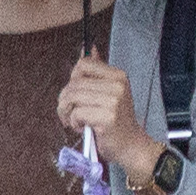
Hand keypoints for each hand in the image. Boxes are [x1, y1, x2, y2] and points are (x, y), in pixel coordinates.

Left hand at [60, 52, 161, 185]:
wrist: (130, 146)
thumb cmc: (116, 122)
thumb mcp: (109, 92)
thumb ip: (98, 71)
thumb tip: (89, 48)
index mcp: (118, 75)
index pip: (83, 65)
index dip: (73, 79)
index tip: (77, 94)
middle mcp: (117, 85)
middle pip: (74, 82)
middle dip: (65, 100)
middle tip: (69, 113)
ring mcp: (113, 100)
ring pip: (72, 97)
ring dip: (66, 112)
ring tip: (73, 121)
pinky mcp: (107, 116)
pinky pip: (76, 113)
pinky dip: (74, 122)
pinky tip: (82, 127)